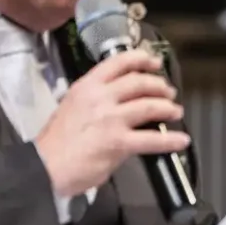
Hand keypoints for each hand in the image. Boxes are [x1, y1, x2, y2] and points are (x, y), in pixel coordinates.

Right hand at [33, 50, 188, 199]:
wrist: (45, 165)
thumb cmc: (55, 143)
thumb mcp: (71, 108)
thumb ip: (94, 102)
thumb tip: (116, 104)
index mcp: (86, 87)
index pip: (118, 63)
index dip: (141, 59)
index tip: (154, 61)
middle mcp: (100, 98)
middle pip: (139, 82)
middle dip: (159, 85)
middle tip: (168, 92)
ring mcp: (111, 119)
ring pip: (149, 106)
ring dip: (167, 108)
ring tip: (175, 111)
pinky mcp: (119, 142)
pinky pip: (152, 139)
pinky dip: (171, 140)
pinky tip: (181, 141)